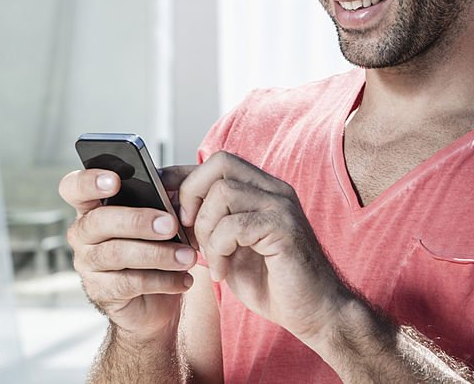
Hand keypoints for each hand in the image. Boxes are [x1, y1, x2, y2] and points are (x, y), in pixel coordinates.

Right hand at [59, 169, 197, 339]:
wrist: (158, 296)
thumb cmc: (159, 244)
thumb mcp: (165, 215)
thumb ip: (167, 195)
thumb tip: (176, 185)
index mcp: (95, 206)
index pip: (74, 187)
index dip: (89, 181)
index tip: (115, 181)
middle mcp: (84, 234)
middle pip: (99, 221)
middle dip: (138, 221)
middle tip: (170, 225)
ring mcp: (88, 264)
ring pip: (117, 253)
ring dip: (158, 254)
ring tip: (187, 256)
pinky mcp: (101, 292)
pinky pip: (130, 283)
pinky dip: (162, 280)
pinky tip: (183, 278)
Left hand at [168, 152, 350, 344]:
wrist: (313, 311)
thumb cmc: (272, 281)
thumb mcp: (230, 248)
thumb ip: (209, 224)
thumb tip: (169, 207)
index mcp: (263, 190)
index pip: (217, 162)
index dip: (183, 175)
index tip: (161, 198)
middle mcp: (275, 190)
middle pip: (220, 163)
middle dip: (191, 195)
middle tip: (188, 231)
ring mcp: (281, 206)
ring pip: (223, 193)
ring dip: (205, 230)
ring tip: (211, 258)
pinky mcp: (284, 228)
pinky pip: (234, 226)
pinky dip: (219, 251)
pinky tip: (223, 272)